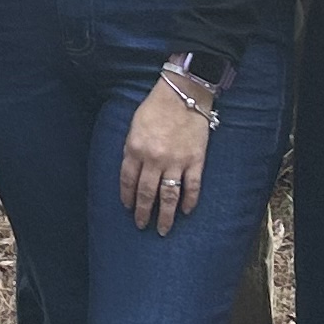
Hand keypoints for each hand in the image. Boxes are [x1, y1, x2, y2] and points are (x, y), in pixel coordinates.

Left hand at [119, 83, 212, 234]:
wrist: (184, 94)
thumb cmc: (156, 107)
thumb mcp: (134, 126)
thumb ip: (132, 149)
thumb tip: (132, 171)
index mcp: (135, 149)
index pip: (128, 181)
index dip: (127, 197)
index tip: (128, 208)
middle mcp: (154, 159)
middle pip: (146, 193)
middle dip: (143, 212)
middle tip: (141, 225)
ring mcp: (176, 161)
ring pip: (169, 195)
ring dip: (165, 215)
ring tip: (163, 229)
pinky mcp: (195, 160)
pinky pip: (192, 187)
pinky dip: (189, 201)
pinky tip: (186, 211)